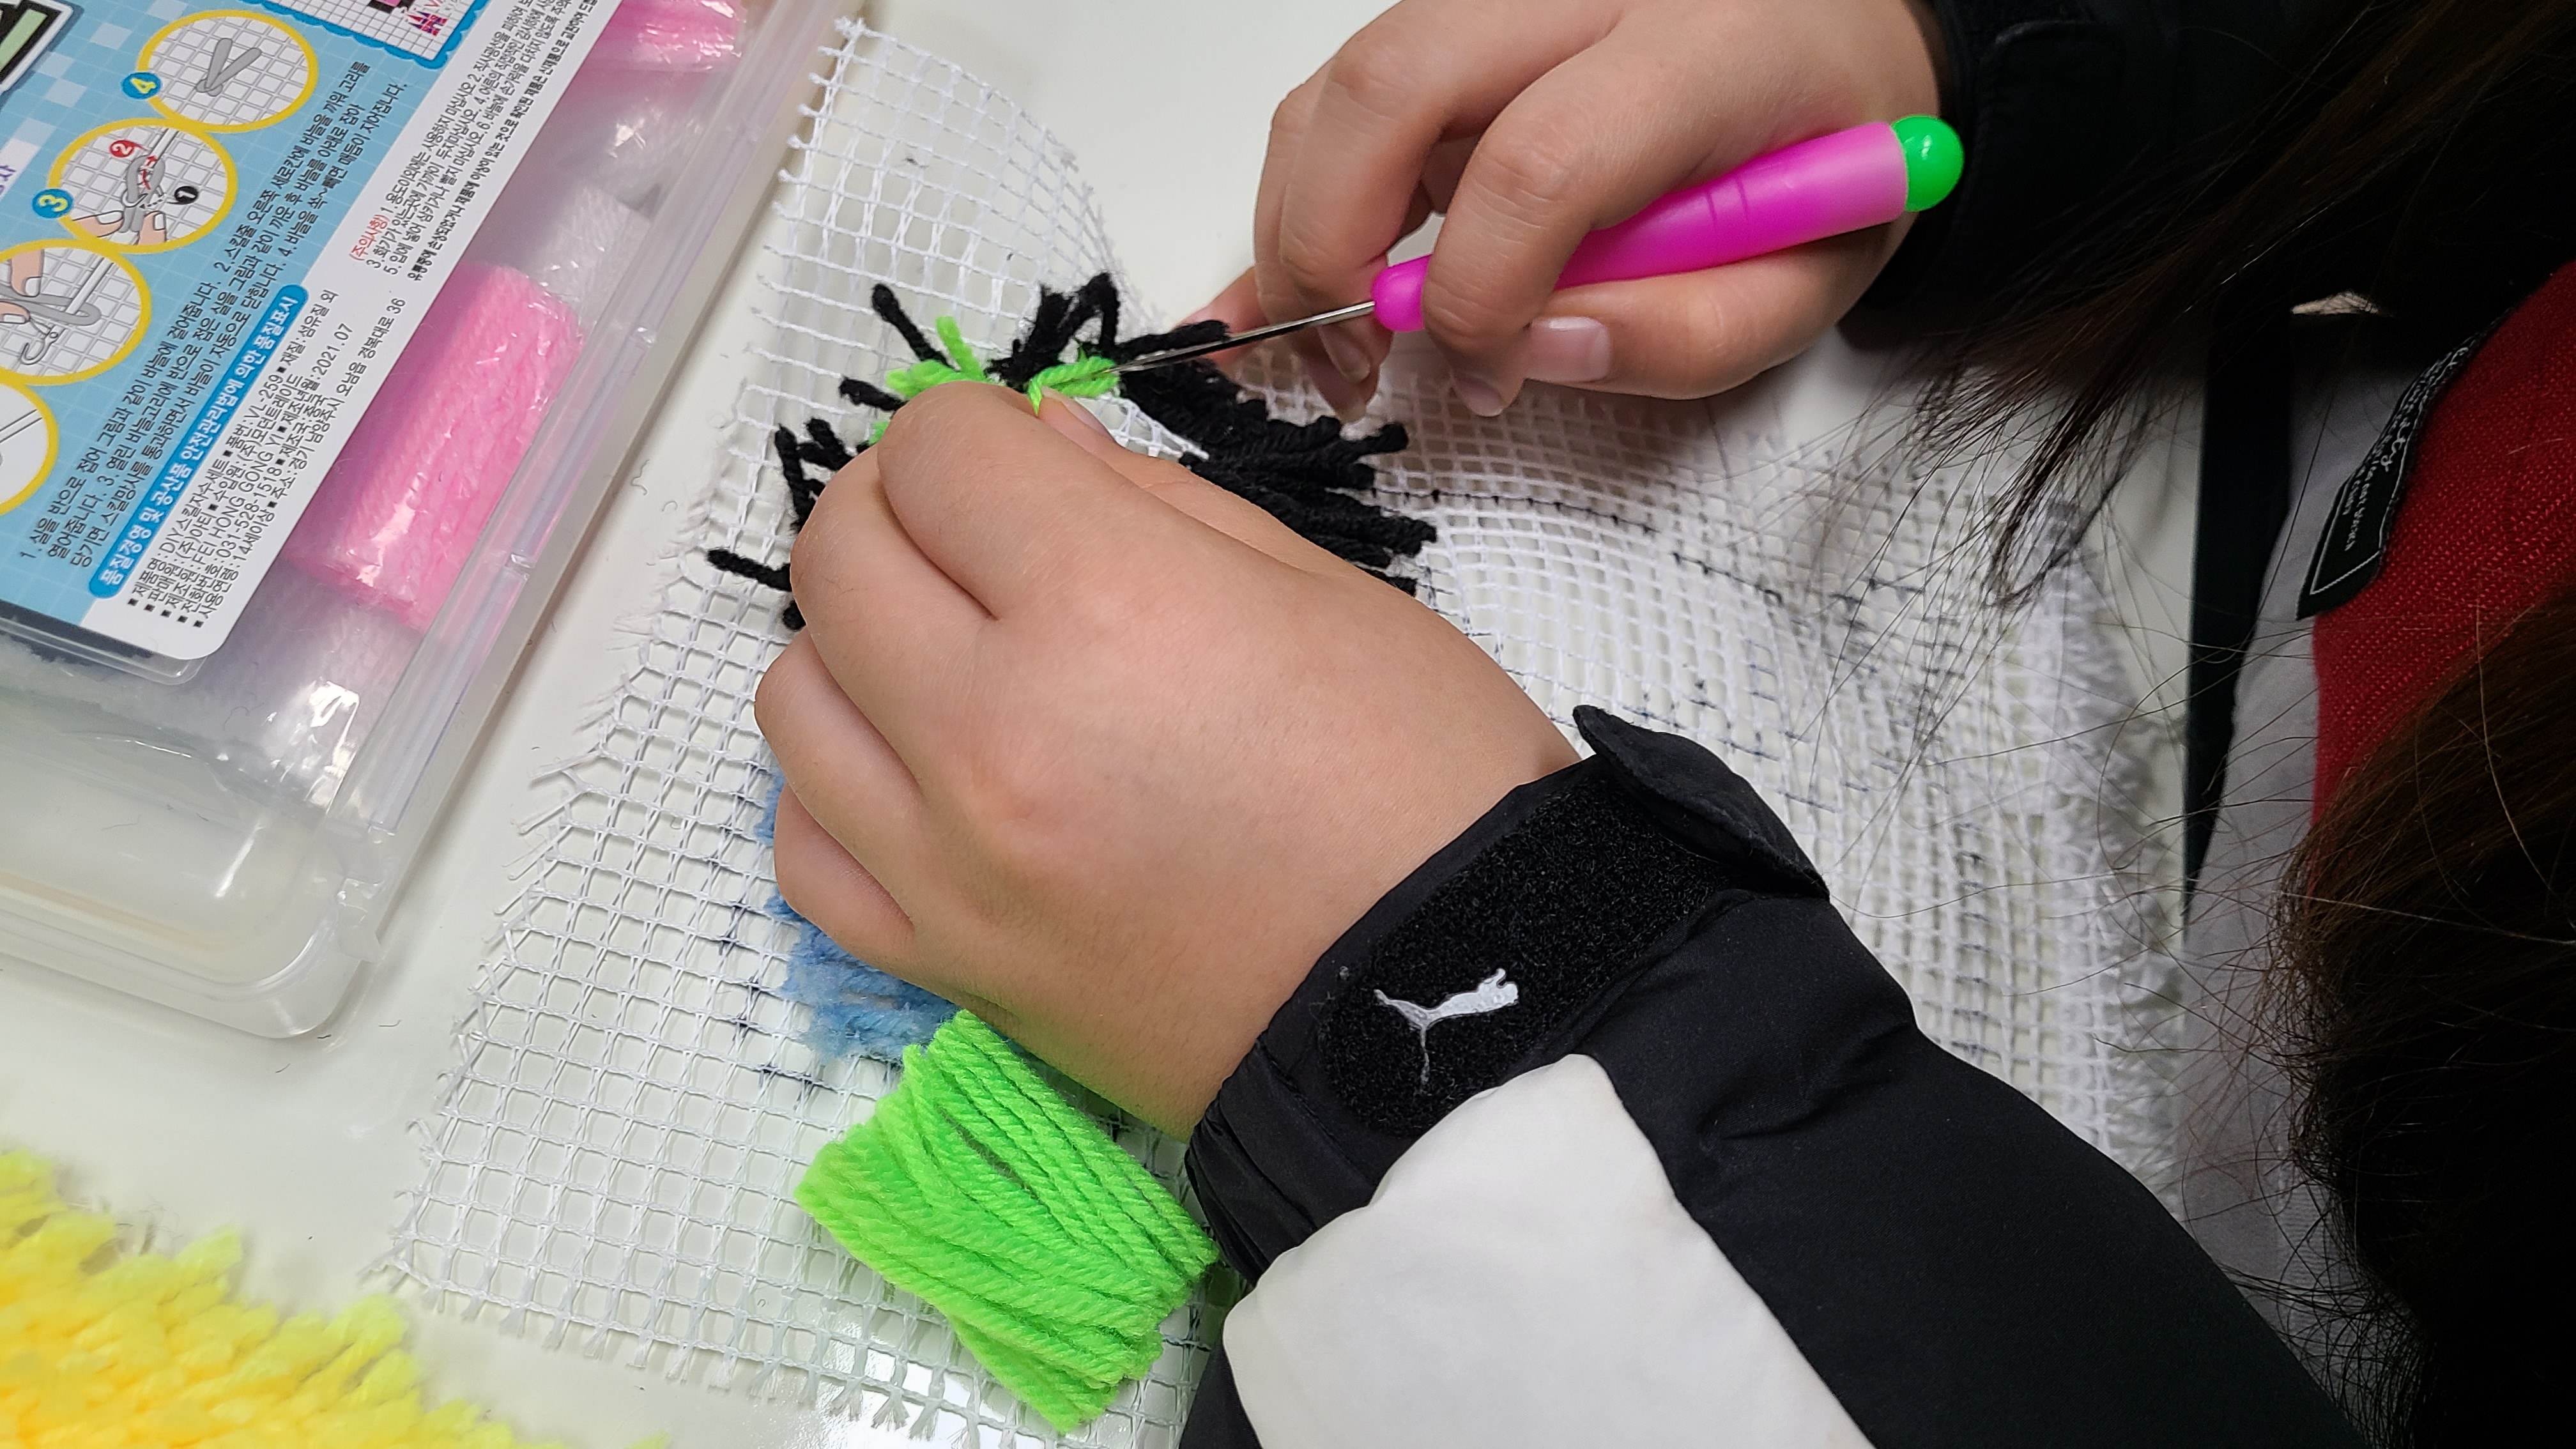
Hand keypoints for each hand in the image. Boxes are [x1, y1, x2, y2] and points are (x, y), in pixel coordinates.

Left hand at [755, 386, 1575, 1133]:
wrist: (1457, 1017)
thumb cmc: (1429, 783)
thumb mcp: (1323, 588)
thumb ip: (1153, 499)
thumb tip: (1037, 449)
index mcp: (1104, 605)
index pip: (936, 452)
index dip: (979, 430)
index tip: (1027, 462)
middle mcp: (991, 729)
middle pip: (838, 557)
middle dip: (898, 509)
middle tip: (981, 537)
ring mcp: (950, 861)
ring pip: (792, 696)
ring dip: (856, 646)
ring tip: (951, 660)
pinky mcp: (947, 966)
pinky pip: (806, 848)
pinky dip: (839, 790)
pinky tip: (918, 776)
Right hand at [1210, 0, 1943, 416]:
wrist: (1845, 41)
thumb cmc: (1829, 160)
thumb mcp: (1812, 282)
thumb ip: (1690, 335)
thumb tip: (1530, 355)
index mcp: (1706, 47)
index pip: (1539, 164)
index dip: (1479, 297)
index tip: (1485, 379)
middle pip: (1397, 85)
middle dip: (1332, 244)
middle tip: (1350, 364)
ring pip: (1348, 81)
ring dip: (1301, 221)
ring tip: (1336, 340)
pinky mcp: (1463, 12)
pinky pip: (1349, 87)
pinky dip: (1308, 189)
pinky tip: (1317, 280)